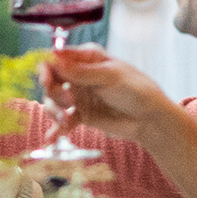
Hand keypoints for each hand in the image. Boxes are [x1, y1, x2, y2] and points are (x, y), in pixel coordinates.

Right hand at [40, 46, 181, 142]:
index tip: (46, 79)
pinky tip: (50, 140)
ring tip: (65, 121)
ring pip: (53, 100)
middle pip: (51, 80)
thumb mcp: (109, 77)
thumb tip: (52, 59)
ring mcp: (78, 96)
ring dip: (54, 111)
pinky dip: (55, 130)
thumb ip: (80, 71)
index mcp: (86, 58)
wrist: (150, 119)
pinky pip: (62, 121)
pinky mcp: (80, 115)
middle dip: (52, 91)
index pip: (57, 57)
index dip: (47, 67)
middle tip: (66, 101)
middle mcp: (78, 75)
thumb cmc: (136, 90)